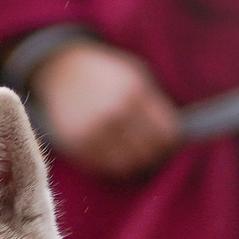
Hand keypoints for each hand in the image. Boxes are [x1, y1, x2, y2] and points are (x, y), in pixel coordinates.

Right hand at [28, 41, 181, 179]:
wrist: (62, 71)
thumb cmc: (107, 74)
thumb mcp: (135, 75)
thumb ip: (155, 102)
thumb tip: (176, 136)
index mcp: (133, 91)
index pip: (166, 132)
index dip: (171, 139)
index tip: (169, 140)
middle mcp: (114, 112)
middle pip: (149, 151)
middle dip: (154, 152)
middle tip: (152, 149)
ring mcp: (94, 130)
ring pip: (128, 164)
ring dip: (134, 162)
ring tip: (134, 152)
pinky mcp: (77, 144)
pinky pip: (105, 167)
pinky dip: (113, 164)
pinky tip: (115, 152)